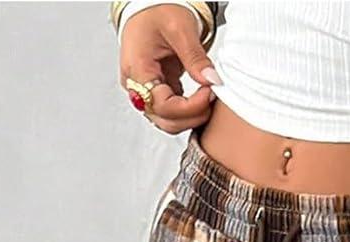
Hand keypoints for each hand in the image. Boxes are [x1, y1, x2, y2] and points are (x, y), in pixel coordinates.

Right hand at [120, 5, 217, 135]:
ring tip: (208, 97)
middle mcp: (137, 86)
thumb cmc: (157, 12)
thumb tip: (212, 81)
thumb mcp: (180, 28)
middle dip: (192, 116)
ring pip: (168, 122)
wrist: (149, 7)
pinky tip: (201, 98)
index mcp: (138, 69)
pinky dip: (188, 111)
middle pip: (165, 120)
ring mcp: (145, 92)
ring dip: (191, 117)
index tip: (209, 93)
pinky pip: (172, 114)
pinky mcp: (155, 93)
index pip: (163, 106)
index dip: (189, 107)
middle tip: (212, 97)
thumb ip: (195, 57)